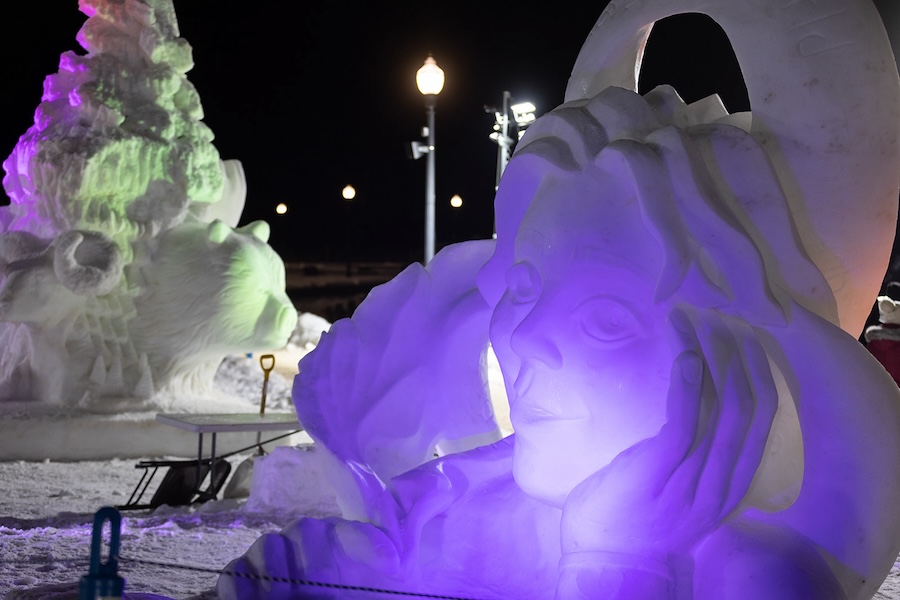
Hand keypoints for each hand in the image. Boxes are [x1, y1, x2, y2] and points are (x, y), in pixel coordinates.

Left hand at [559, 307, 777, 559]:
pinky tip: (686, 354)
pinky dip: (688, 383)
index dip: (761, 377)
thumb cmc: (636, 518)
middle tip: (729, 320)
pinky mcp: (658, 471)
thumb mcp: (679, 486)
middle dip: (744, 360)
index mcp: (731, 486)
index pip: (762, 423)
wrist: (605, 561)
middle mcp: (720, 483)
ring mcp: (691, 479)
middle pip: (750, 411)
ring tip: (701, 323)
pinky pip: (683, 420)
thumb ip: (694, 455)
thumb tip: (694, 403)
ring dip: (713, 359)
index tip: (749, 341)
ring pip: (720, 408)